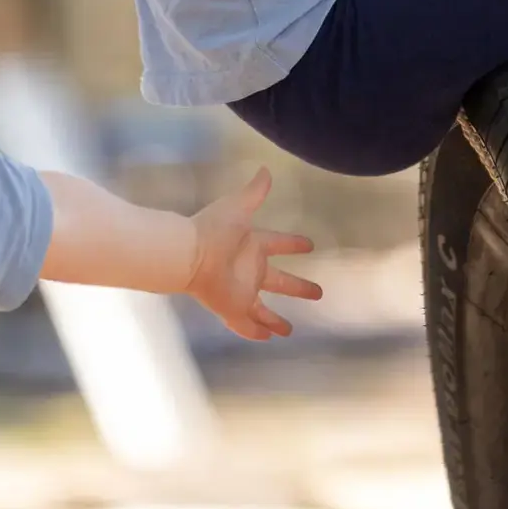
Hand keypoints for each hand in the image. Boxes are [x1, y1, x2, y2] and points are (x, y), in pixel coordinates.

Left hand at [184, 167, 319, 341]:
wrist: (188, 252)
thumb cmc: (213, 228)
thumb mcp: (239, 205)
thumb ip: (255, 190)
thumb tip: (266, 169)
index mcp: (253, 245)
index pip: (278, 243)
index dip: (293, 243)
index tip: (309, 244)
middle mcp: (249, 270)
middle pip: (279, 281)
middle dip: (298, 287)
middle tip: (319, 292)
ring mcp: (241, 291)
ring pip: (262, 309)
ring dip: (276, 319)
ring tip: (289, 331)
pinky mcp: (232, 308)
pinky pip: (245, 324)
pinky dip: (255, 331)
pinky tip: (267, 339)